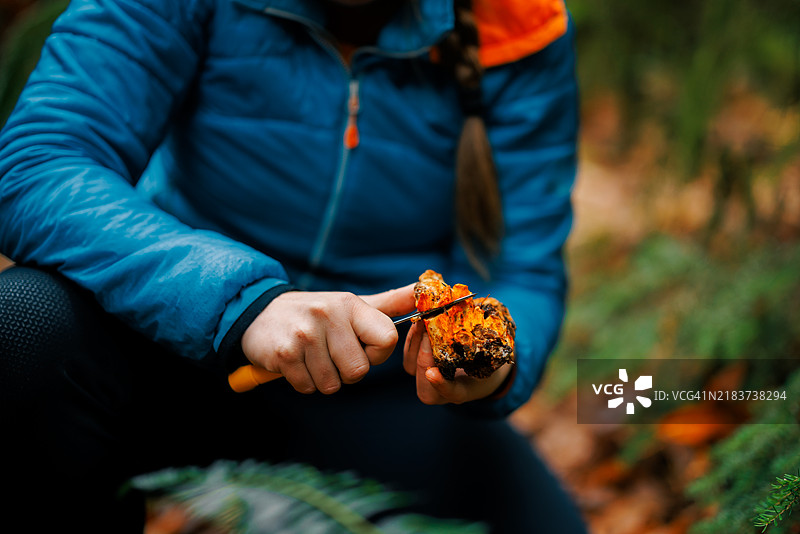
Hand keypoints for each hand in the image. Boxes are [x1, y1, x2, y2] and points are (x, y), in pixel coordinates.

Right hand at [241, 285, 415, 393]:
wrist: (259, 314)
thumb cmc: (316, 314)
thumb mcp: (352, 304)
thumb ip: (391, 303)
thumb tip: (425, 290)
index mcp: (352, 304)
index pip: (388, 340)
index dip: (376, 353)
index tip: (360, 346)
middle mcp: (329, 315)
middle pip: (359, 370)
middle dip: (346, 370)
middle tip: (330, 353)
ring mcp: (305, 334)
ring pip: (333, 384)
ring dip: (323, 378)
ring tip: (312, 356)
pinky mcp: (285, 353)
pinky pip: (308, 387)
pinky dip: (303, 381)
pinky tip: (296, 362)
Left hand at [403, 321, 512, 404]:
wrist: (485, 359)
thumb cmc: (493, 353)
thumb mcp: (496, 348)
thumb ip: (490, 337)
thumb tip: (484, 308)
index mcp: (465, 389)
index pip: (452, 393)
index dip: (442, 385)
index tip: (432, 373)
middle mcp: (443, 389)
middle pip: (424, 382)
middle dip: (423, 356)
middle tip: (428, 331)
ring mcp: (428, 377)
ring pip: (411, 366)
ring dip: (414, 343)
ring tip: (422, 321)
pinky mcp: (418, 362)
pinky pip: (409, 354)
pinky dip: (412, 337)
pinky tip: (417, 320)